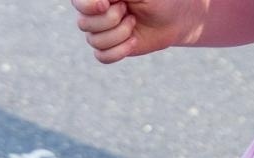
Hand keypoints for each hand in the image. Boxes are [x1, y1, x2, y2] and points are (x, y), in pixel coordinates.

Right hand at [71, 0, 202, 63]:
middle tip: (128, 11)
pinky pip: (102, 56)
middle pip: (84, 23)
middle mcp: (95, 14)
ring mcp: (100, 32)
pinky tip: (133, 41)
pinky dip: (120, 51)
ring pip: (95, 41)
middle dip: (111, 19)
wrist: (175, 18)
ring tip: (134, 23)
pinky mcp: (108, 49)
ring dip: (120, 34)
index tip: (106, 4)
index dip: (88, 6)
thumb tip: (100, 2)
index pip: (78, 2)